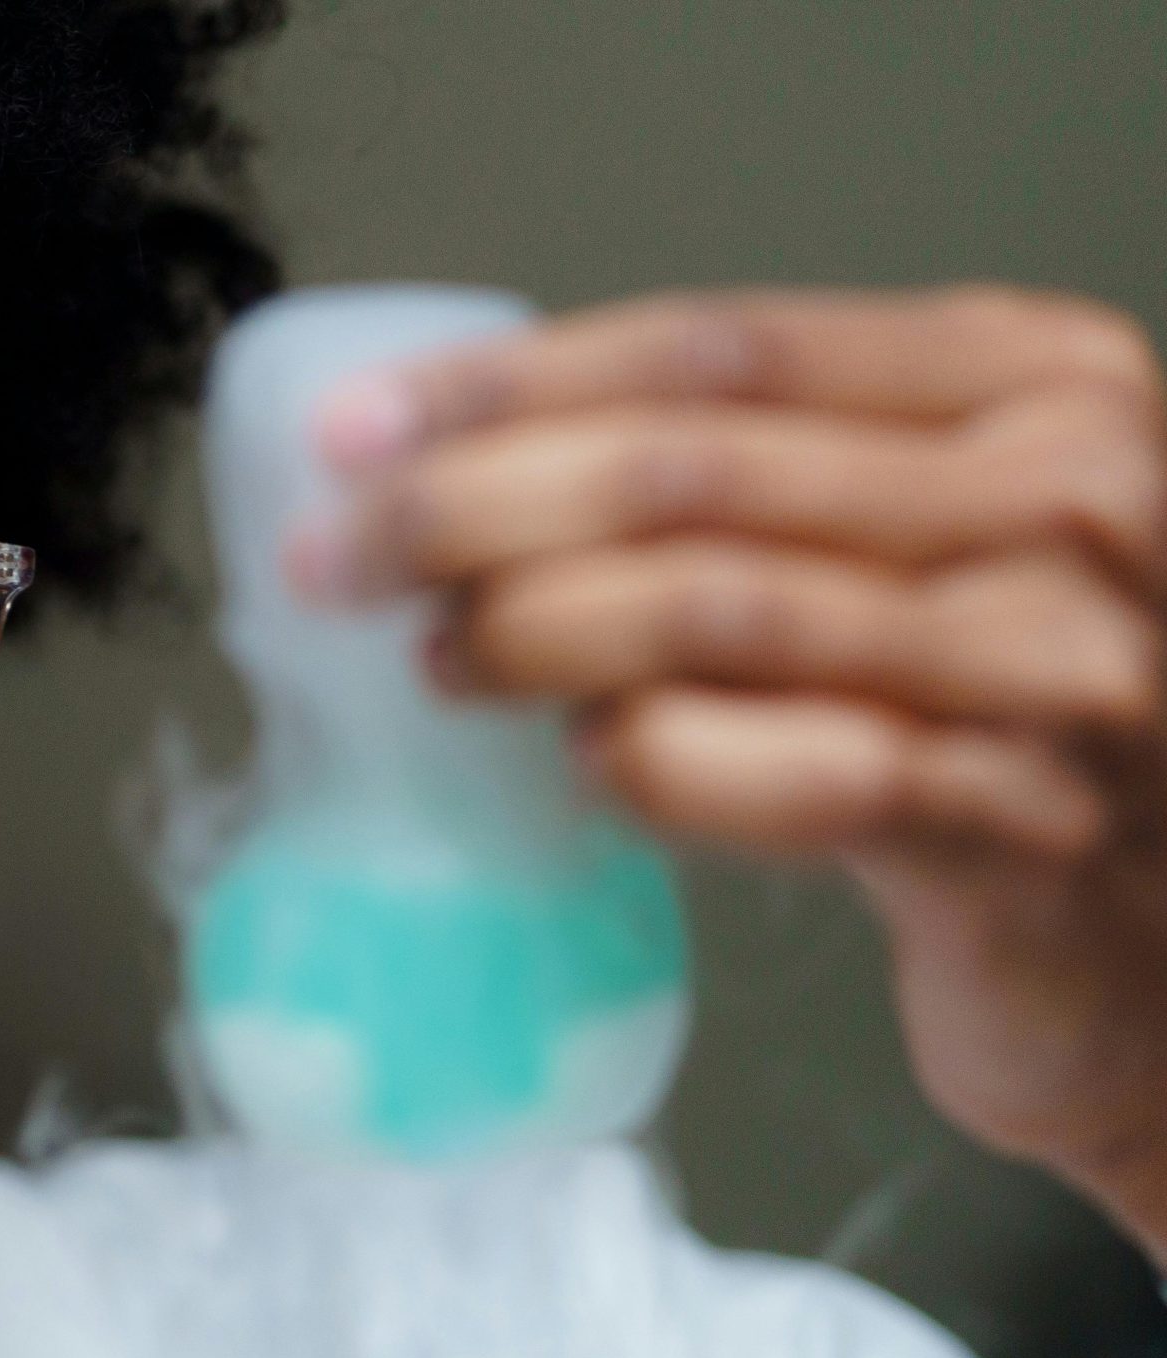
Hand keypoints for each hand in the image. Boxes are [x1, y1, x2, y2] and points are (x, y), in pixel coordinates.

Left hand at [297, 287, 1166, 1261]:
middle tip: (339, 556)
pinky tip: (582, 766)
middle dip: (475, 508)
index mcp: (1029, 380)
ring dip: (533, 633)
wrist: (1153, 941)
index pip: (718, 349)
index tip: (360, 430)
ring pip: (719, 608)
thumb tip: (473, 469)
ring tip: (433, 658)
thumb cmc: (999, 712)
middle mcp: (1069, 495)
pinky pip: (782, 775)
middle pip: (694, 470)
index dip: (512, 387)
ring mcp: (1060, 663)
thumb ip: (751, 481)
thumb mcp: (917, 535)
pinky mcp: (1019, 827)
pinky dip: (648, 764)